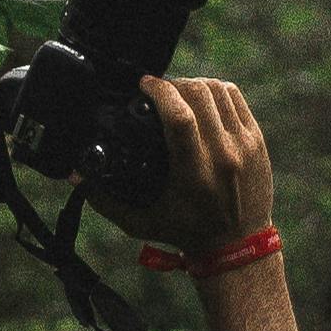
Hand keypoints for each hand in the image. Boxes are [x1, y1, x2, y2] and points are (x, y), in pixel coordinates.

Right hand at [92, 70, 275, 260]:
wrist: (237, 246)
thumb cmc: (185, 233)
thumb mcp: (140, 222)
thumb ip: (104, 200)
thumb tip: (74, 176)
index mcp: (193, 172)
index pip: (179, 115)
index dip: (159, 90)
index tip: (144, 84)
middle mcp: (222, 155)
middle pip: (198, 93)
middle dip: (173, 84)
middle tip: (158, 92)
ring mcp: (243, 145)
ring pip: (217, 89)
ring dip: (193, 84)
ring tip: (178, 94)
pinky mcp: (256, 140)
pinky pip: (235, 98)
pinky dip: (215, 91)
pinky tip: (201, 99)